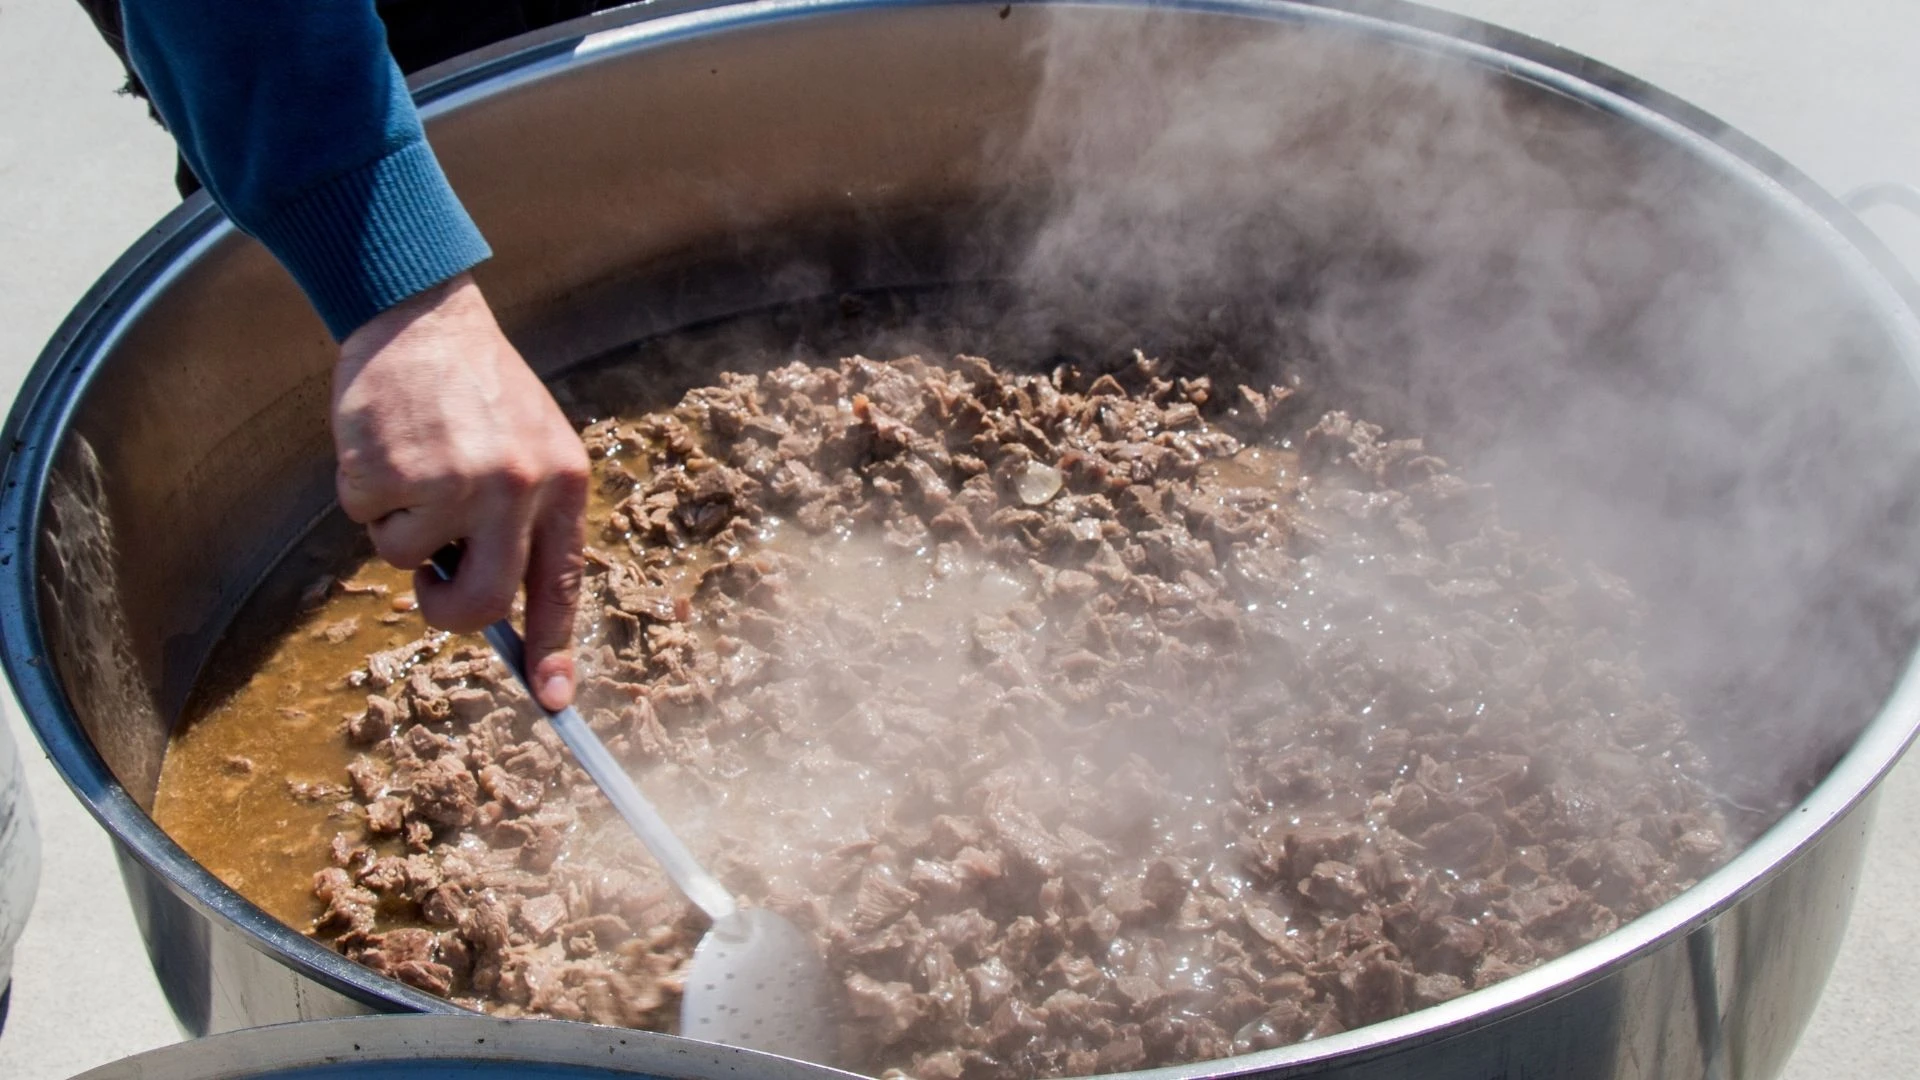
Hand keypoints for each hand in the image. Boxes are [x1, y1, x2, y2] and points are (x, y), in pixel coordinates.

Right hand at [334, 273, 588, 709]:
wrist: (422, 315)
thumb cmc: (476, 393)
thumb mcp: (529, 447)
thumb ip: (523, 522)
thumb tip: (506, 616)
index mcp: (563, 482)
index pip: (562, 585)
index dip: (555, 649)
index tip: (553, 701)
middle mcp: (517, 485)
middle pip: (485, 601)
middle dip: (450, 611)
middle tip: (432, 591)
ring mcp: (454, 479)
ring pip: (409, 559)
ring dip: (398, 526)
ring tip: (412, 466)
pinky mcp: (393, 469)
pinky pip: (366, 518)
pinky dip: (363, 492)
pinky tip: (383, 443)